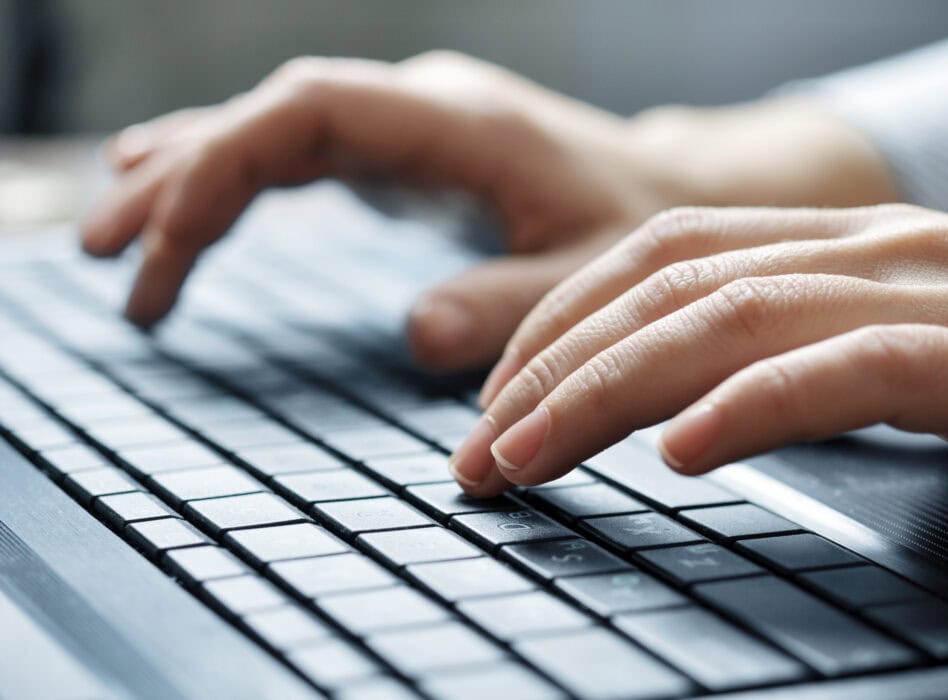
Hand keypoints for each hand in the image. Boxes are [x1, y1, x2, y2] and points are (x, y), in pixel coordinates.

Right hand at [81, 51, 894, 369]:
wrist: (675, 196)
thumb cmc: (641, 231)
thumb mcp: (592, 276)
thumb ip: (511, 301)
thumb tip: (415, 331)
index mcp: (458, 121)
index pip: (308, 113)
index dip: (223, 164)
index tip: (162, 237)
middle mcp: (420, 108)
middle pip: (269, 117)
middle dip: (180, 178)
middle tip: (103, 254)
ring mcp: (406, 127)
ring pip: (272, 132)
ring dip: (190, 179)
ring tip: (112, 241)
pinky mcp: (403, 156)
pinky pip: (298, 156)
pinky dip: (236, 187)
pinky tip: (188, 214)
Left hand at [449, 205, 947, 498]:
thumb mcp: (884, 347)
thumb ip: (783, 356)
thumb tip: (669, 408)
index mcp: (835, 243)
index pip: (660, 253)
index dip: (561, 318)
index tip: (497, 394)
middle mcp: (871, 249)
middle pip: (669, 286)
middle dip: (554, 365)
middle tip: (480, 446)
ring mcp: (932, 293)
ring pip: (732, 320)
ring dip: (608, 391)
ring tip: (529, 453)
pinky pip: (850, 371)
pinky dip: (754, 407)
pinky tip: (682, 454)